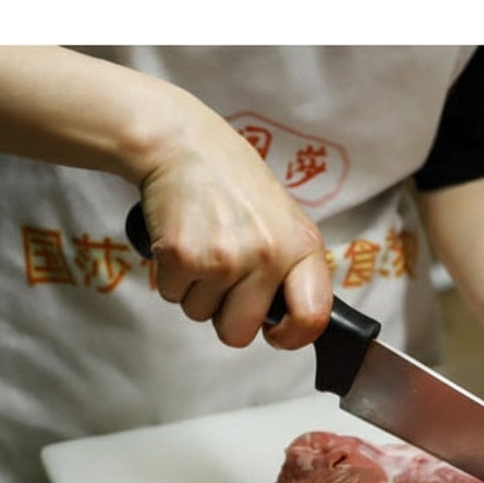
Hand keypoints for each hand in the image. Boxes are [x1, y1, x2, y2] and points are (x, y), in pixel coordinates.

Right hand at [137, 117, 329, 349]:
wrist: (185, 145)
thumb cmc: (235, 185)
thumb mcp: (284, 221)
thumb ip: (292, 269)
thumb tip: (292, 322)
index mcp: (302, 247)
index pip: (312, 317)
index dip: (292, 337)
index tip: (276, 333)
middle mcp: (268, 255)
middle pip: (239, 333)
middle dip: (224, 316)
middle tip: (222, 276)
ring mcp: (225, 257)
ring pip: (200, 314)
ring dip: (196, 290)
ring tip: (203, 245)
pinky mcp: (183, 256)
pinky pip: (172, 296)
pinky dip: (171, 276)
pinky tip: (183, 241)